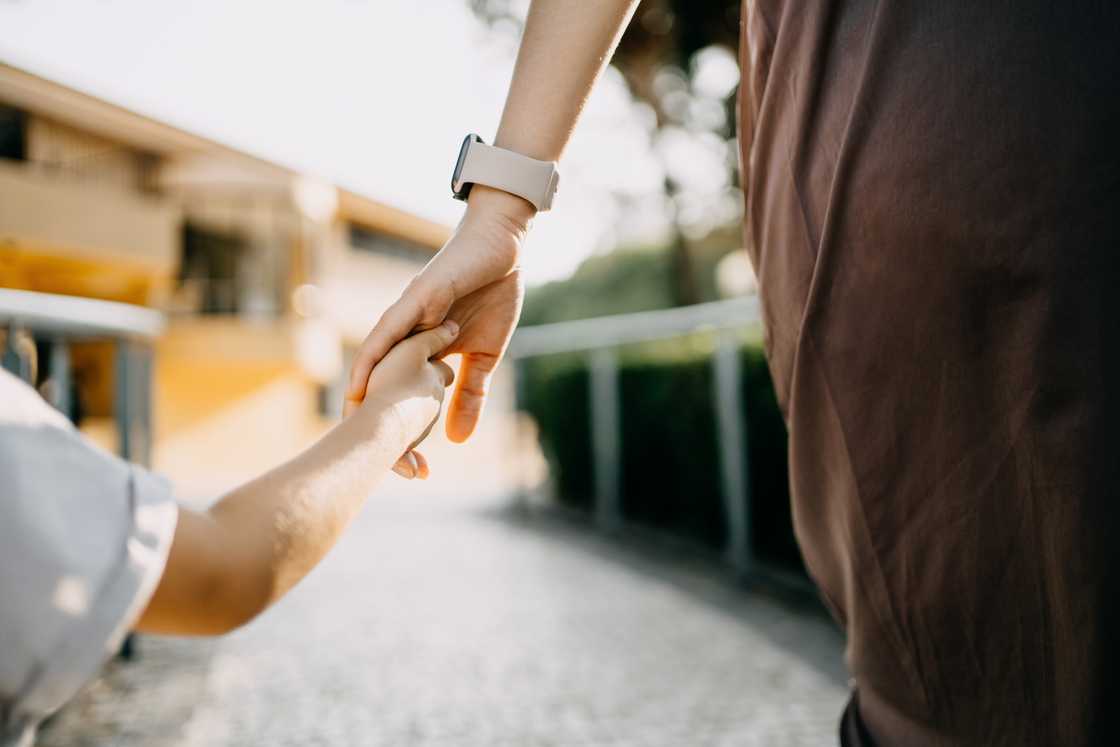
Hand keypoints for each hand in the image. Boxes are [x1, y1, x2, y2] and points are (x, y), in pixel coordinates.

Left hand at [347, 187, 533, 467]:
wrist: (502, 250)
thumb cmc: (493, 295)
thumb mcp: (484, 357)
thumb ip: (469, 394)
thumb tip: (457, 440)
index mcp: (422, 348)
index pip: (399, 388)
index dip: (391, 418)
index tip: (384, 457)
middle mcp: (406, 334)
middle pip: (379, 377)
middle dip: (367, 412)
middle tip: (355, 451)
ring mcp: (407, 316)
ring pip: (376, 358)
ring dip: (361, 390)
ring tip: (344, 423)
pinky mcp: (416, 299)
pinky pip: (388, 331)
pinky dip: (373, 356)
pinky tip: (360, 379)